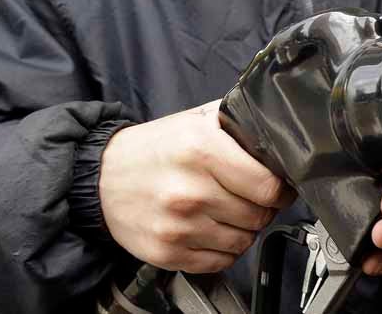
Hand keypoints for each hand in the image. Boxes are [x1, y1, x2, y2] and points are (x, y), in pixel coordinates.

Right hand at [99, 99, 296, 272]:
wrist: (101, 176)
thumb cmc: (154, 148)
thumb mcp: (196, 120)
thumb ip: (238, 125)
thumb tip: (278, 136)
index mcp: (202, 150)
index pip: (268, 186)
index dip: (280, 189)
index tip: (278, 187)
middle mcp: (190, 191)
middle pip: (259, 216)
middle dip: (262, 208)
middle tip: (249, 198)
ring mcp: (177, 226)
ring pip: (243, 242)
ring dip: (244, 230)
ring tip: (228, 212)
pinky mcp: (166, 252)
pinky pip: (219, 262)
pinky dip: (224, 250)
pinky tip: (213, 230)